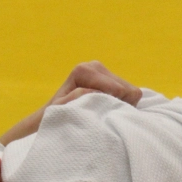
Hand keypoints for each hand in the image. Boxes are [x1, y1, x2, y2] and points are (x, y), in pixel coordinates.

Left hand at [0, 61, 141, 143]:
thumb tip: (94, 91)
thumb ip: (76, 98)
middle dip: (120, 105)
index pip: (118, 89)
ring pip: (131, 91)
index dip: (115, 106)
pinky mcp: (109, 78)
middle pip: (126, 89)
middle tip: (104, 116)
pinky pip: (130, 92)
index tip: (101, 116)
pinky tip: (110, 109)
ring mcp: (103, 70)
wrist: (49, 116)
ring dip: (122, 105)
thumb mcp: (62, 110)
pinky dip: (124, 103)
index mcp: (84, 70)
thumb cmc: (55, 116)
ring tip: (105, 113)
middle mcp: (94, 65)